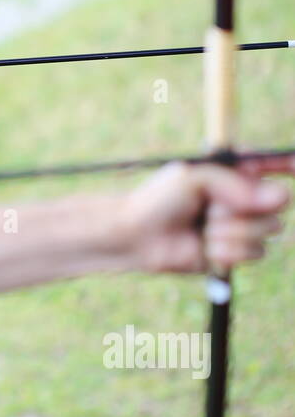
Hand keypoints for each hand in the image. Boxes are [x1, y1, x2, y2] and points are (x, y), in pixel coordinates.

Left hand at [122, 160, 290, 273]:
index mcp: (233, 171)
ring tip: (204, 229)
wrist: (138, 236)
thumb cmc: (161, 200)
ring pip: (268, 230)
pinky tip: (205, 248)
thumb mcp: (196, 178)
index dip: (287, 165)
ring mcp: (241, 225)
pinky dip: (228, 250)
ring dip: (233, 231)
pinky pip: (254, 252)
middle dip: (245, 208)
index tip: (294, 166)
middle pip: (279, 202)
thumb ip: (238, 185)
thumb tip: (282, 198)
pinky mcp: (235, 252)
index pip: (271, 164)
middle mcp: (242, 197)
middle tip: (213, 208)